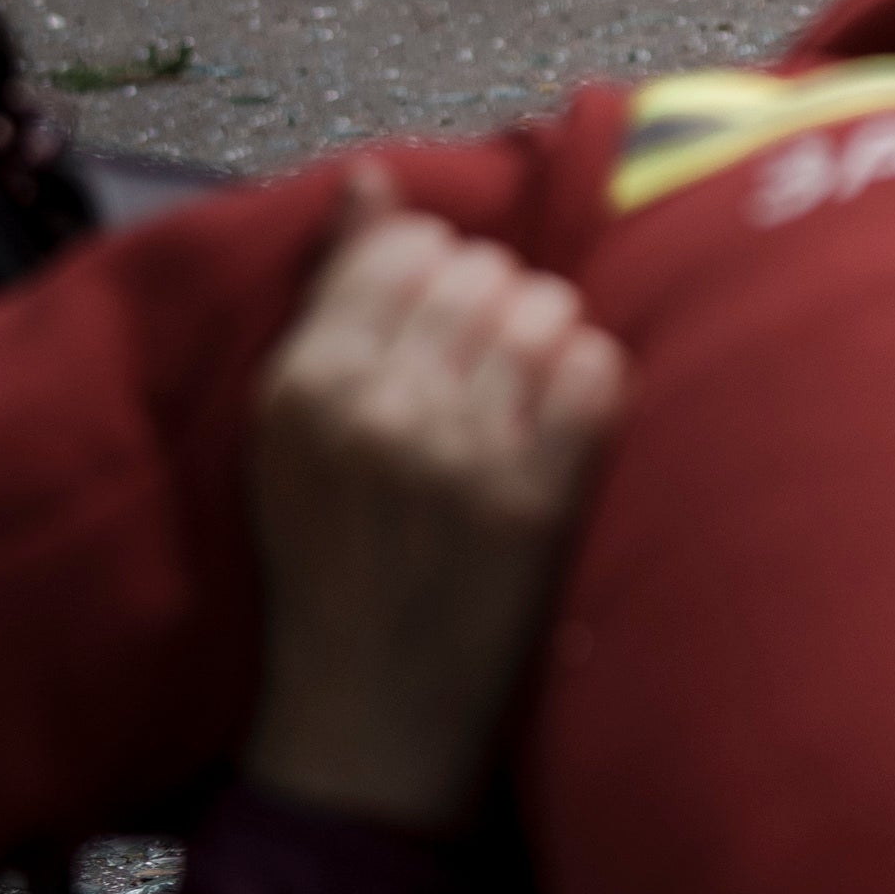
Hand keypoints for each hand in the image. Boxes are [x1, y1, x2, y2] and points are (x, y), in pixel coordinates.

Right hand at [241, 170, 628, 831]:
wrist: (370, 717)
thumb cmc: (337, 559)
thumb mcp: (294, 431)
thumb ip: (335, 294)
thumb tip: (370, 177)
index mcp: (301, 385)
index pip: (406, 244)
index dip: (439, 273)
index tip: (438, 328)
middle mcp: (375, 408)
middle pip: (485, 269)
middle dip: (498, 305)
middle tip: (485, 374)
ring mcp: (461, 452)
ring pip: (549, 309)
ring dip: (551, 342)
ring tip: (523, 402)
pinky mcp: (539, 496)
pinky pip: (600, 369)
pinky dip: (595, 387)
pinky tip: (566, 429)